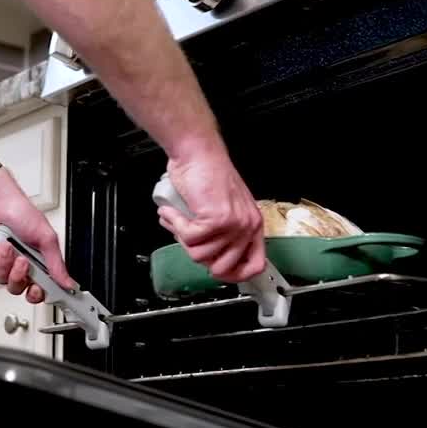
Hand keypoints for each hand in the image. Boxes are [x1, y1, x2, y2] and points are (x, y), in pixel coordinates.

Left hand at [0, 168, 74, 303]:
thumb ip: (57, 264)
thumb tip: (68, 283)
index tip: (41, 290)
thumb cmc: (19, 211)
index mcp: (37, 261)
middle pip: (20, 288)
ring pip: (3, 280)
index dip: (39, 293)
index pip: (40, 288)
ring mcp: (2, 263)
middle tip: (23, 262)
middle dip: (20, 277)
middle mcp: (20, 264)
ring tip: (7, 246)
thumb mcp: (46, 238)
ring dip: (5, 262)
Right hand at [157, 146, 264, 282]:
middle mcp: (246, 227)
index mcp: (252, 225)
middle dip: (198, 255)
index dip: (234, 275)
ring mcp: (233, 225)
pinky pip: (189, 239)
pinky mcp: (216, 220)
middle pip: (221, 268)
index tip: (216, 271)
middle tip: (189, 237)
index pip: (254, 265)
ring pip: (200, 255)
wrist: (197, 152)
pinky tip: (173, 212)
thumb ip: (223, 234)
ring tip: (178, 218)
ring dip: (182, 237)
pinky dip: (175, 225)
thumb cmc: (206, 174)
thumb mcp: (224, 209)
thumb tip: (211, 259)